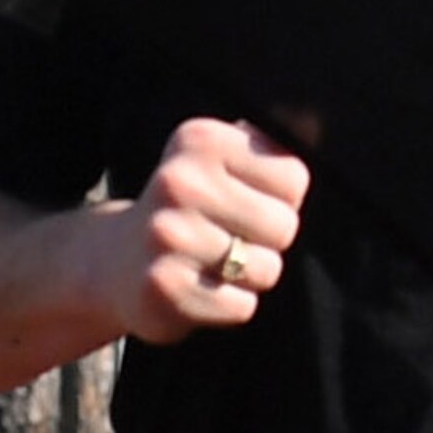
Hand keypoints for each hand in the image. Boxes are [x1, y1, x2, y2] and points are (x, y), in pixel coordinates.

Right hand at [91, 118, 309, 343]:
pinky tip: (203, 288)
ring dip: (251, 275)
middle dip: (270, 239)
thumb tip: (315, 126)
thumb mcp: (221, 159)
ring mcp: (168, 236)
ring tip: (216, 262)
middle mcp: (179, 182)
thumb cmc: (193, 205)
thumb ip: (269, 145)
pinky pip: (242, 306)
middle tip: (234, 236)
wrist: (116, 261)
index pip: (294, 178)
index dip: (283, 198)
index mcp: (200, 140)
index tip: (251, 199)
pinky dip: (232, 304)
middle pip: (285, 225)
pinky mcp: (164, 289)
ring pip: (267, 268)